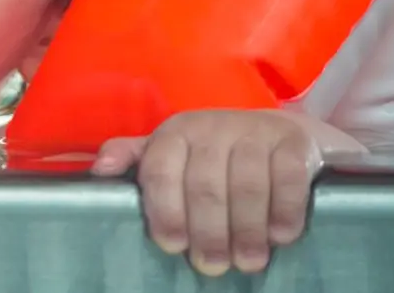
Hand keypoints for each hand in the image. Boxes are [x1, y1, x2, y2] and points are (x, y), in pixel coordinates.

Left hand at [90, 109, 349, 276]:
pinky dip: (284, 209)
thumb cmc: (215, 155)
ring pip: (246, 184)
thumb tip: (100, 170)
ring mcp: (255, 130)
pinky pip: (288, 176)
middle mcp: (212, 127)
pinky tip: (281, 236)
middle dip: (208, 231)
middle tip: (212, 266)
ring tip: (248, 261)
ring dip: (247, 229)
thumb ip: (136, 160)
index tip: (172, 246)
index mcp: (176, 133)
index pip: (162, 170)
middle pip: (204, 185)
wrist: (281, 134)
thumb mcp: (173, 153)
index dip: (165, 210)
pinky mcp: (293, 140)